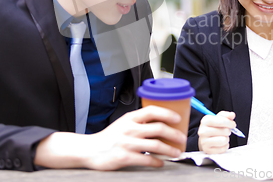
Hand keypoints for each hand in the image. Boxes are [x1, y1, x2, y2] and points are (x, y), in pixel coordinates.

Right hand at [34, 105, 186, 169]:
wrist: (90, 150)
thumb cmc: (110, 137)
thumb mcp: (123, 123)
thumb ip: (139, 121)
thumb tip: (162, 121)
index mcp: (130, 118)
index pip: (152, 110)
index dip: (167, 113)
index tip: (178, 118)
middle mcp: (129, 129)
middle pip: (158, 128)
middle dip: (174, 134)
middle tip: (182, 138)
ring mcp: (127, 143)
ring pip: (155, 145)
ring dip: (170, 149)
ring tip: (176, 152)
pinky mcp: (124, 157)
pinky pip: (147, 159)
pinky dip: (157, 161)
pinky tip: (161, 162)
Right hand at [198, 111, 235, 153]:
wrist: (205, 139)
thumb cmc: (213, 127)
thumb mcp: (218, 119)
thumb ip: (226, 116)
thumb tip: (232, 115)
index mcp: (205, 120)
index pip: (221, 121)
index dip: (229, 123)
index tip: (233, 124)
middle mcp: (202, 131)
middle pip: (224, 131)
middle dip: (228, 131)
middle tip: (226, 131)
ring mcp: (204, 142)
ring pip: (224, 140)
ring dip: (226, 139)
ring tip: (223, 137)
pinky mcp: (207, 150)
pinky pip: (222, 149)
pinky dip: (225, 146)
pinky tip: (221, 143)